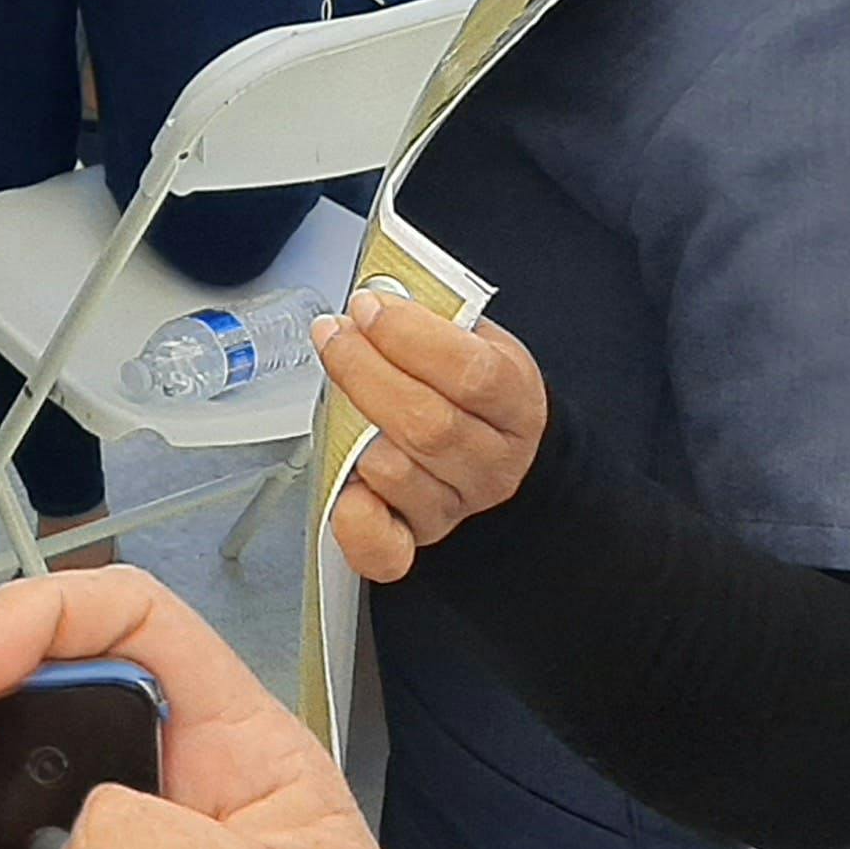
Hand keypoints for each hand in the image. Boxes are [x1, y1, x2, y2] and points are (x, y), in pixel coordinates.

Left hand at [309, 288, 547, 586]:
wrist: (495, 449)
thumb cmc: (470, 387)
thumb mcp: (473, 339)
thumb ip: (433, 320)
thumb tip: (373, 301)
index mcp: (515, 404)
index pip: (473, 374)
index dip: (409, 336)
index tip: (368, 307)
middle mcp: (492, 463)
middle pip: (428, 425)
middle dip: (365, 370)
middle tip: (334, 335)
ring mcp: (455, 505)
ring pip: (398, 473)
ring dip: (352, 428)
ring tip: (338, 391)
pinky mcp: (417, 538)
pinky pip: (384, 547)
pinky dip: (354, 516)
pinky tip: (345, 481)